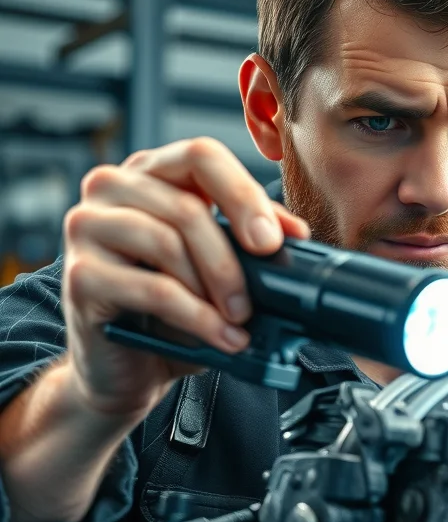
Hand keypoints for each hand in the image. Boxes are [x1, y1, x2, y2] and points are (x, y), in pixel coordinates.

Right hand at [61, 137, 309, 417]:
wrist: (130, 366)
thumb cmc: (175, 309)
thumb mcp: (220, 265)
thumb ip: (250, 239)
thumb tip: (294, 232)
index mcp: (153, 172)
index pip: (202, 155)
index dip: (243, 194)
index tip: (272, 241)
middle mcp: (112, 187)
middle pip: (188, 207)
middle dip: (232, 260)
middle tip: (257, 300)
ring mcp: (87, 226)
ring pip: (168, 243)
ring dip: (215, 287)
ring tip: (239, 321)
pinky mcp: (79, 273)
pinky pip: (152, 288)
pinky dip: (197, 317)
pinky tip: (222, 337)